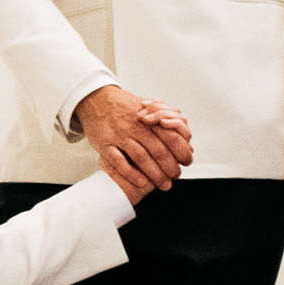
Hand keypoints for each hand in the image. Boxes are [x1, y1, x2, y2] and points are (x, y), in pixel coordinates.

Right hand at [75, 83, 193, 202]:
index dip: (180, 151)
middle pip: (157, 150)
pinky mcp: (105, 143)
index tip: (185, 162)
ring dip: (155, 174)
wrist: (96, 99)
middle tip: (175, 177)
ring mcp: (119, 135)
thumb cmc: (124, 106)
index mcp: (147, 118)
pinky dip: (131, 173)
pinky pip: (119, 161)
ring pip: (141, 157)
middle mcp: (135, 127)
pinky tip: (142, 182)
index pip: (169, 136)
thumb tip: (187, 139)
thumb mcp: (147, 107)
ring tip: (164, 184)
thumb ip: (167, 120)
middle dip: (169, 167)